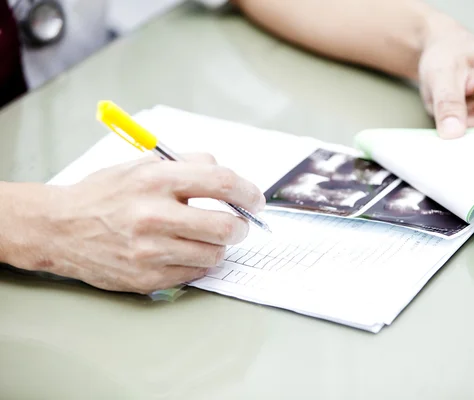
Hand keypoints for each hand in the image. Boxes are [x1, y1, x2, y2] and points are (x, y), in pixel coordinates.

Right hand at [2, 153, 264, 293]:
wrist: (59, 228)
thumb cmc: (105, 194)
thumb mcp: (141, 164)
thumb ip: (186, 164)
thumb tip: (227, 175)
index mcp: (156, 179)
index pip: (221, 182)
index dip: (248, 192)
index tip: (255, 200)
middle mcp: (153, 215)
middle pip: (226, 226)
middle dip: (241, 227)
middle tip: (238, 225)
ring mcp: (149, 251)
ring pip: (214, 254)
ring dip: (218, 246)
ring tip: (204, 238)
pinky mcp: (145, 278)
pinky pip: (193, 273)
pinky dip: (197, 263)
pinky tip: (182, 252)